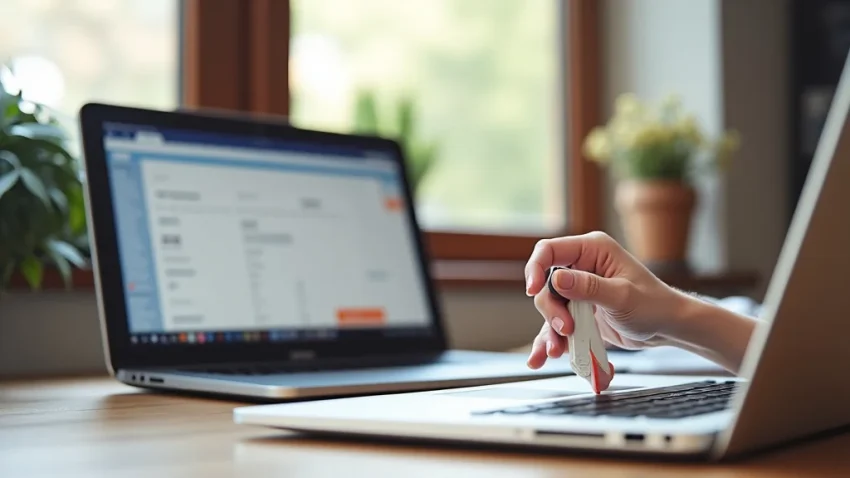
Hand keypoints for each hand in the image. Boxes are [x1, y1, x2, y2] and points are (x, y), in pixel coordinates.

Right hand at [524, 231, 685, 370]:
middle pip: (547, 285)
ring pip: (549, 308)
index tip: (533, 290)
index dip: (535, 268)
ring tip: (558, 351)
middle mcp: (582, 267)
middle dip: (551, 310)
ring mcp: (579, 290)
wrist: (667, 328)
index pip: (549, 251)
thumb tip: (556, 279)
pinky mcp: (578, 311)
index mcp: (592, 250)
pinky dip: (550, 341)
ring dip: (550, 330)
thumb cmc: (654, 305)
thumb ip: (588, 287)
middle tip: (566, 329)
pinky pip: (556, 324)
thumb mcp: (622, 296)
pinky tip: (541, 357)